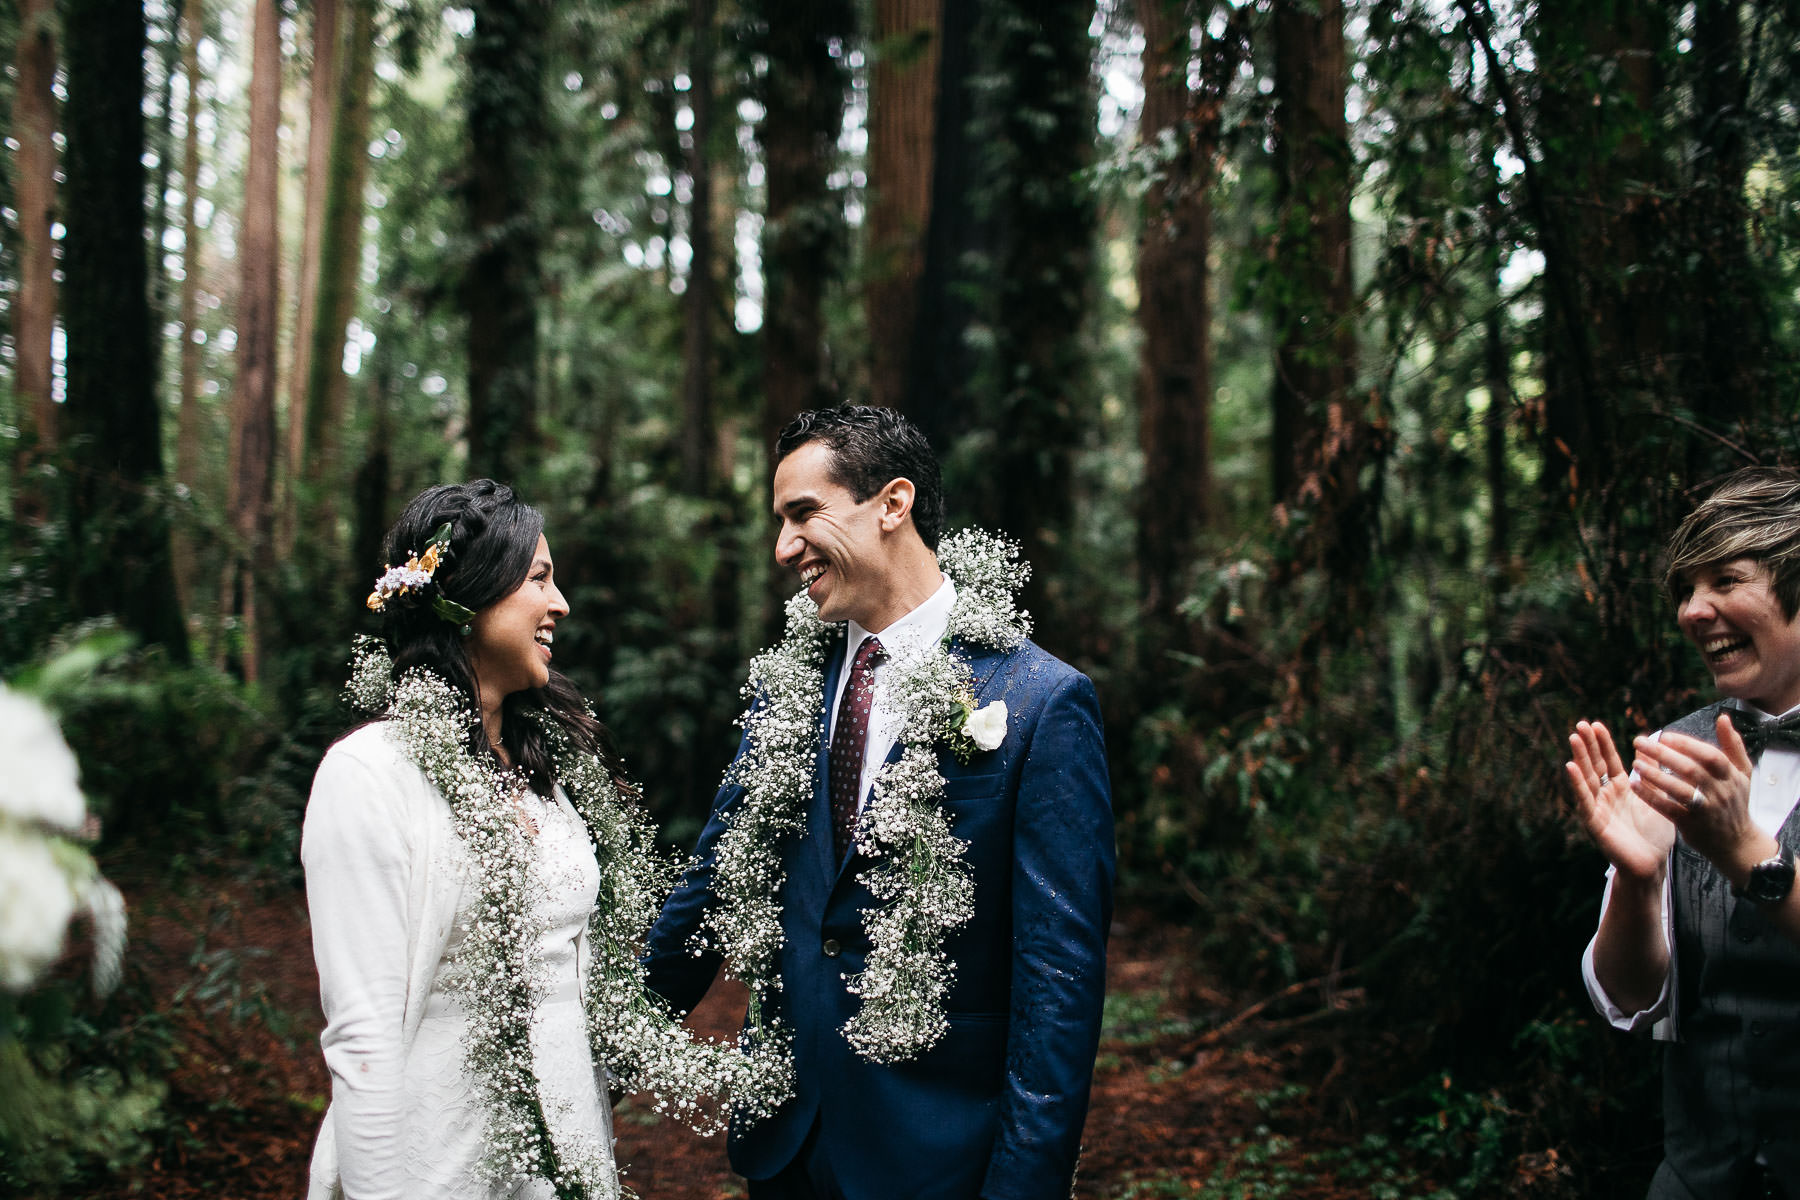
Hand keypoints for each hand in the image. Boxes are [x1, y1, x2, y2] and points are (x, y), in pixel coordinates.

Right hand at [1566, 719, 1673, 881]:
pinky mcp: (1595, 823)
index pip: (1609, 760)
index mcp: (1621, 788)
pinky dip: (1577, 784)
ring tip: (1574, 737)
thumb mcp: (1658, 797)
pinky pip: (1584, 801)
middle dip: (1588, 745)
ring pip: (1587, 779)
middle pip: (1595, 765)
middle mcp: (1606, 795)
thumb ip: (1653, 774)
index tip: (1596, 724)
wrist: (1652, 865)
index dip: (1602, 743)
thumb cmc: (1656, 835)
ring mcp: (1598, 808)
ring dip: (1579, 757)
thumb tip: (1650, 747)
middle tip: (1580, 724)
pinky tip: (1570, 767)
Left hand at [1630, 715, 1774, 886]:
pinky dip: (1651, 796)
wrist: (1736, 842)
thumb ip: (1733, 745)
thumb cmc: (1735, 801)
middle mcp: (1719, 792)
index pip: (1709, 755)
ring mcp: (1705, 809)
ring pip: (1678, 790)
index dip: (1686, 744)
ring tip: (1635, 763)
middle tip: (1639, 741)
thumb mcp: (1743, 773)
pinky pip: (1668, 809)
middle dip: (1663, 754)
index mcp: (1730, 776)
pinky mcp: (1691, 824)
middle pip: (1690, 770)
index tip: (1663, 735)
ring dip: (1654, 775)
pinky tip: (1634, 785)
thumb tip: (1723, 718)